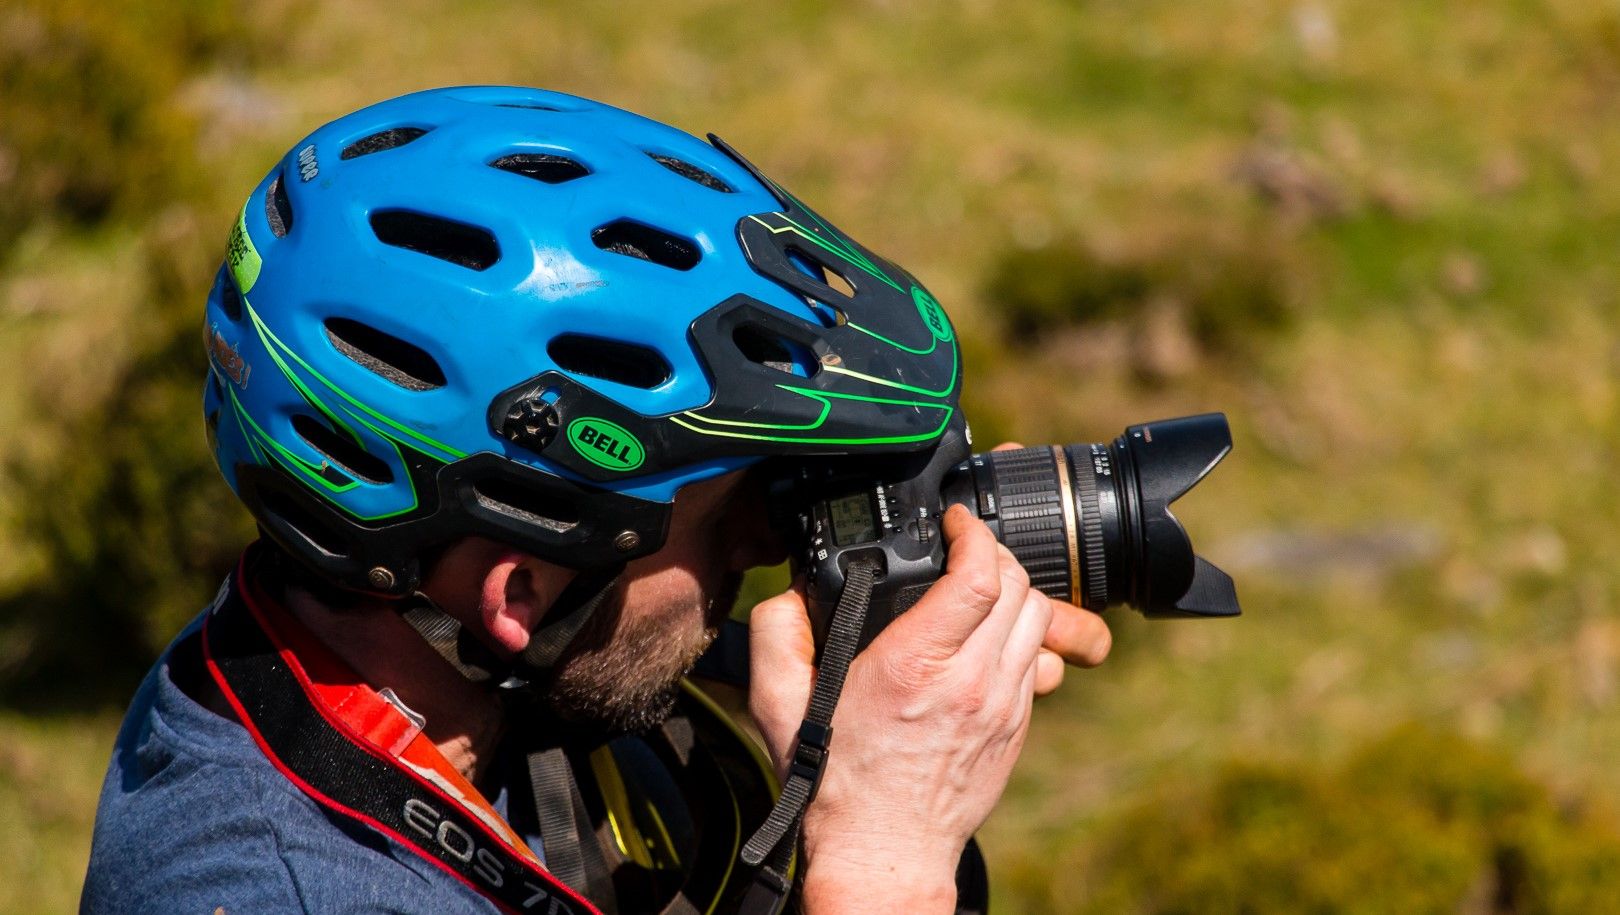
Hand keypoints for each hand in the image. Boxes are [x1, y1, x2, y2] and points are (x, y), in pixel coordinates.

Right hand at [748, 503, 1109, 912]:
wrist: (884, 854)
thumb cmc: (834, 784)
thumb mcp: (780, 707)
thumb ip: (775, 637)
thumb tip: (789, 592)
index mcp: (914, 666)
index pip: (977, 577)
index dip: (974, 534)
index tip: (955, 522)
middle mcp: (970, 682)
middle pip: (1018, 587)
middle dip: (995, 553)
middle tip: (965, 549)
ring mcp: (1002, 706)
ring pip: (1038, 619)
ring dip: (1014, 591)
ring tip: (980, 587)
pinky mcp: (1016, 727)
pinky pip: (1036, 660)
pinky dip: (1020, 634)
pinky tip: (986, 638)